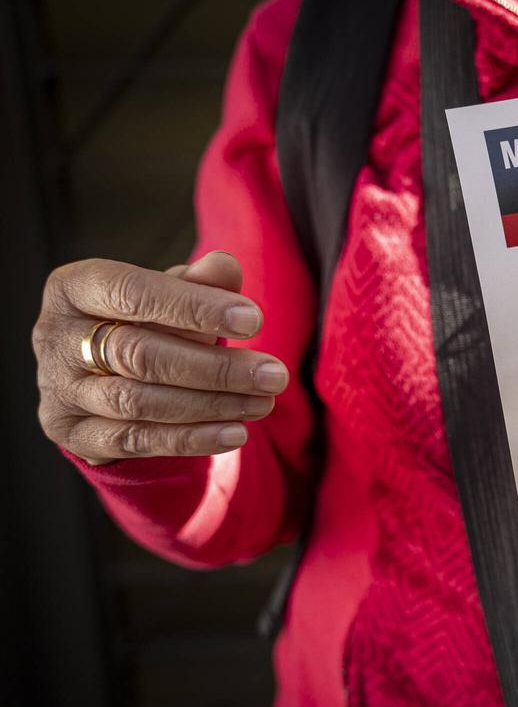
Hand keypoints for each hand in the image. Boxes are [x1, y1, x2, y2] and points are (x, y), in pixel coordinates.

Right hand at [33, 252, 288, 464]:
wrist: (110, 375)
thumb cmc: (150, 321)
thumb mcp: (174, 296)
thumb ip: (199, 283)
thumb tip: (224, 266)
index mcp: (72, 288)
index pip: (130, 292)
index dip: (193, 306)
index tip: (253, 321)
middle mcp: (53, 338)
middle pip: (138, 354)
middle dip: (216, 367)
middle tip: (274, 375)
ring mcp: (58, 390)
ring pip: (139, 402)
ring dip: (211, 405)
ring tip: (264, 403)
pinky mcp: (73, 434)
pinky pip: (135, 440)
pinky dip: (190, 438)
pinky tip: (236, 433)